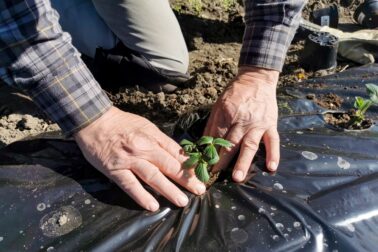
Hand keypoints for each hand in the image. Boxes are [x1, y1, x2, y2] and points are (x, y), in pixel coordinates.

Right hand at [74, 107, 205, 210]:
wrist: (94, 120)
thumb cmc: (122, 123)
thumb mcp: (145, 126)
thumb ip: (160, 141)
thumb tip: (178, 155)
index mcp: (153, 136)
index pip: (176, 152)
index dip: (190, 165)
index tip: (202, 175)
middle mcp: (144, 148)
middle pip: (169, 165)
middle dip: (186, 179)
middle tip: (200, 191)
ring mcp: (129, 160)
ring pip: (152, 176)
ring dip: (169, 190)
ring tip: (182, 201)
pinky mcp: (115, 170)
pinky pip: (130, 185)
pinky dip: (141, 195)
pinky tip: (152, 206)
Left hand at [204, 66, 279, 181]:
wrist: (257, 79)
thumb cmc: (235, 92)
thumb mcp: (219, 104)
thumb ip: (212, 124)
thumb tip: (203, 143)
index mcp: (227, 113)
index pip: (216, 136)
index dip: (209, 151)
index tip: (203, 164)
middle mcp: (242, 119)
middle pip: (230, 143)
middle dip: (221, 161)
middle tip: (214, 175)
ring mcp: (258, 123)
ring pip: (249, 145)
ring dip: (243, 162)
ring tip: (238, 177)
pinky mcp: (271, 124)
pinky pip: (273, 141)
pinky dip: (273, 154)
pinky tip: (271, 167)